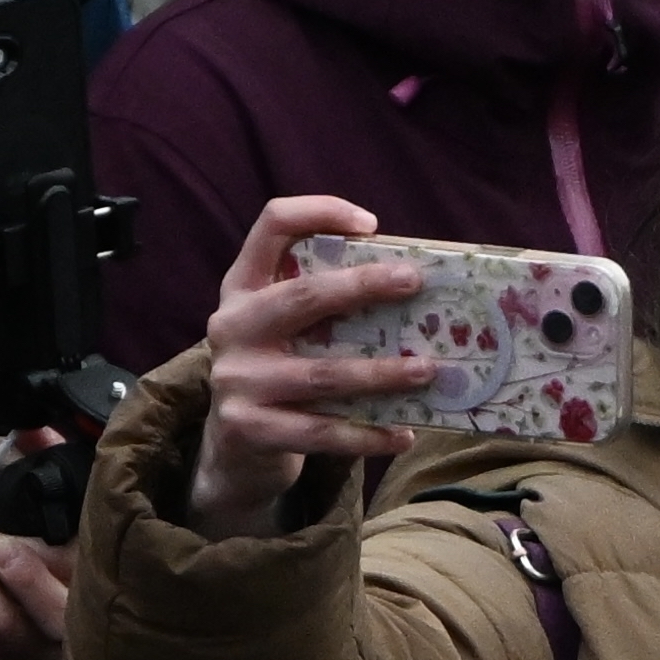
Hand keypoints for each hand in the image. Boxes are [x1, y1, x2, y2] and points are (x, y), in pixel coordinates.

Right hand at [189, 196, 436, 540]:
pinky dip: (367, 434)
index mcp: (243, 287)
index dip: (319, 212)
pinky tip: (404, 435)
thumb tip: (413, 284)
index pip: (272, 226)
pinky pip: (320, 431)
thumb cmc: (282, 369)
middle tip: (414, 282)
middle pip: (302, 296)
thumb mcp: (289, 327)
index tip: (371, 223)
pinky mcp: (248, 428)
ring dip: (381, 373)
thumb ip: (327, 302)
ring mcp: (236, 379)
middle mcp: (232, 326)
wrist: (235, 447)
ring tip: (427, 370)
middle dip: (362, 286)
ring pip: (321, 374)